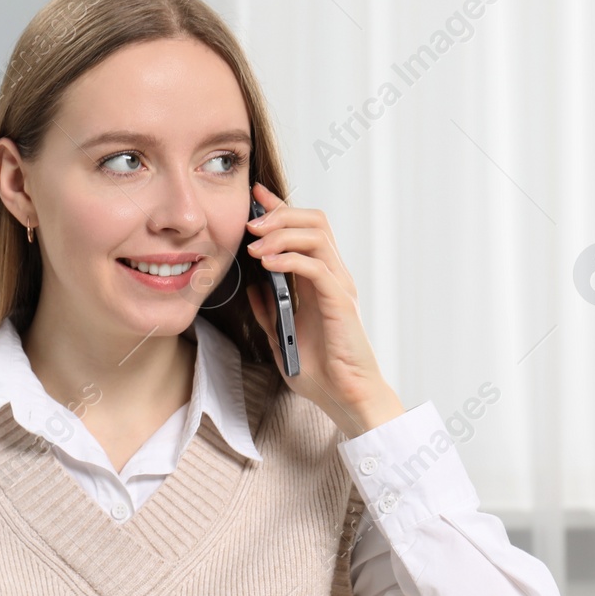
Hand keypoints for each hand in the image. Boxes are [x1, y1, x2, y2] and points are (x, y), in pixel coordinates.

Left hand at [244, 181, 404, 434]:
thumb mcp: (282, 339)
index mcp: (319, 282)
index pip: (304, 231)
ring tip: (255, 244)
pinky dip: (290, 259)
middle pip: (314, 221)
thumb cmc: (321, 373)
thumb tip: (254, 290)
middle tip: (249, 222)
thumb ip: (269, 313)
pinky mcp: (340, 301)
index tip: (256, 197)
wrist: (345, 398)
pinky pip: (315, 267)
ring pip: (316, 235)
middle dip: (279, 214)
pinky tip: (267, 265)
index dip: (280, 209)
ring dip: (282, 233)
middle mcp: (333, 277)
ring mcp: (338, 287)